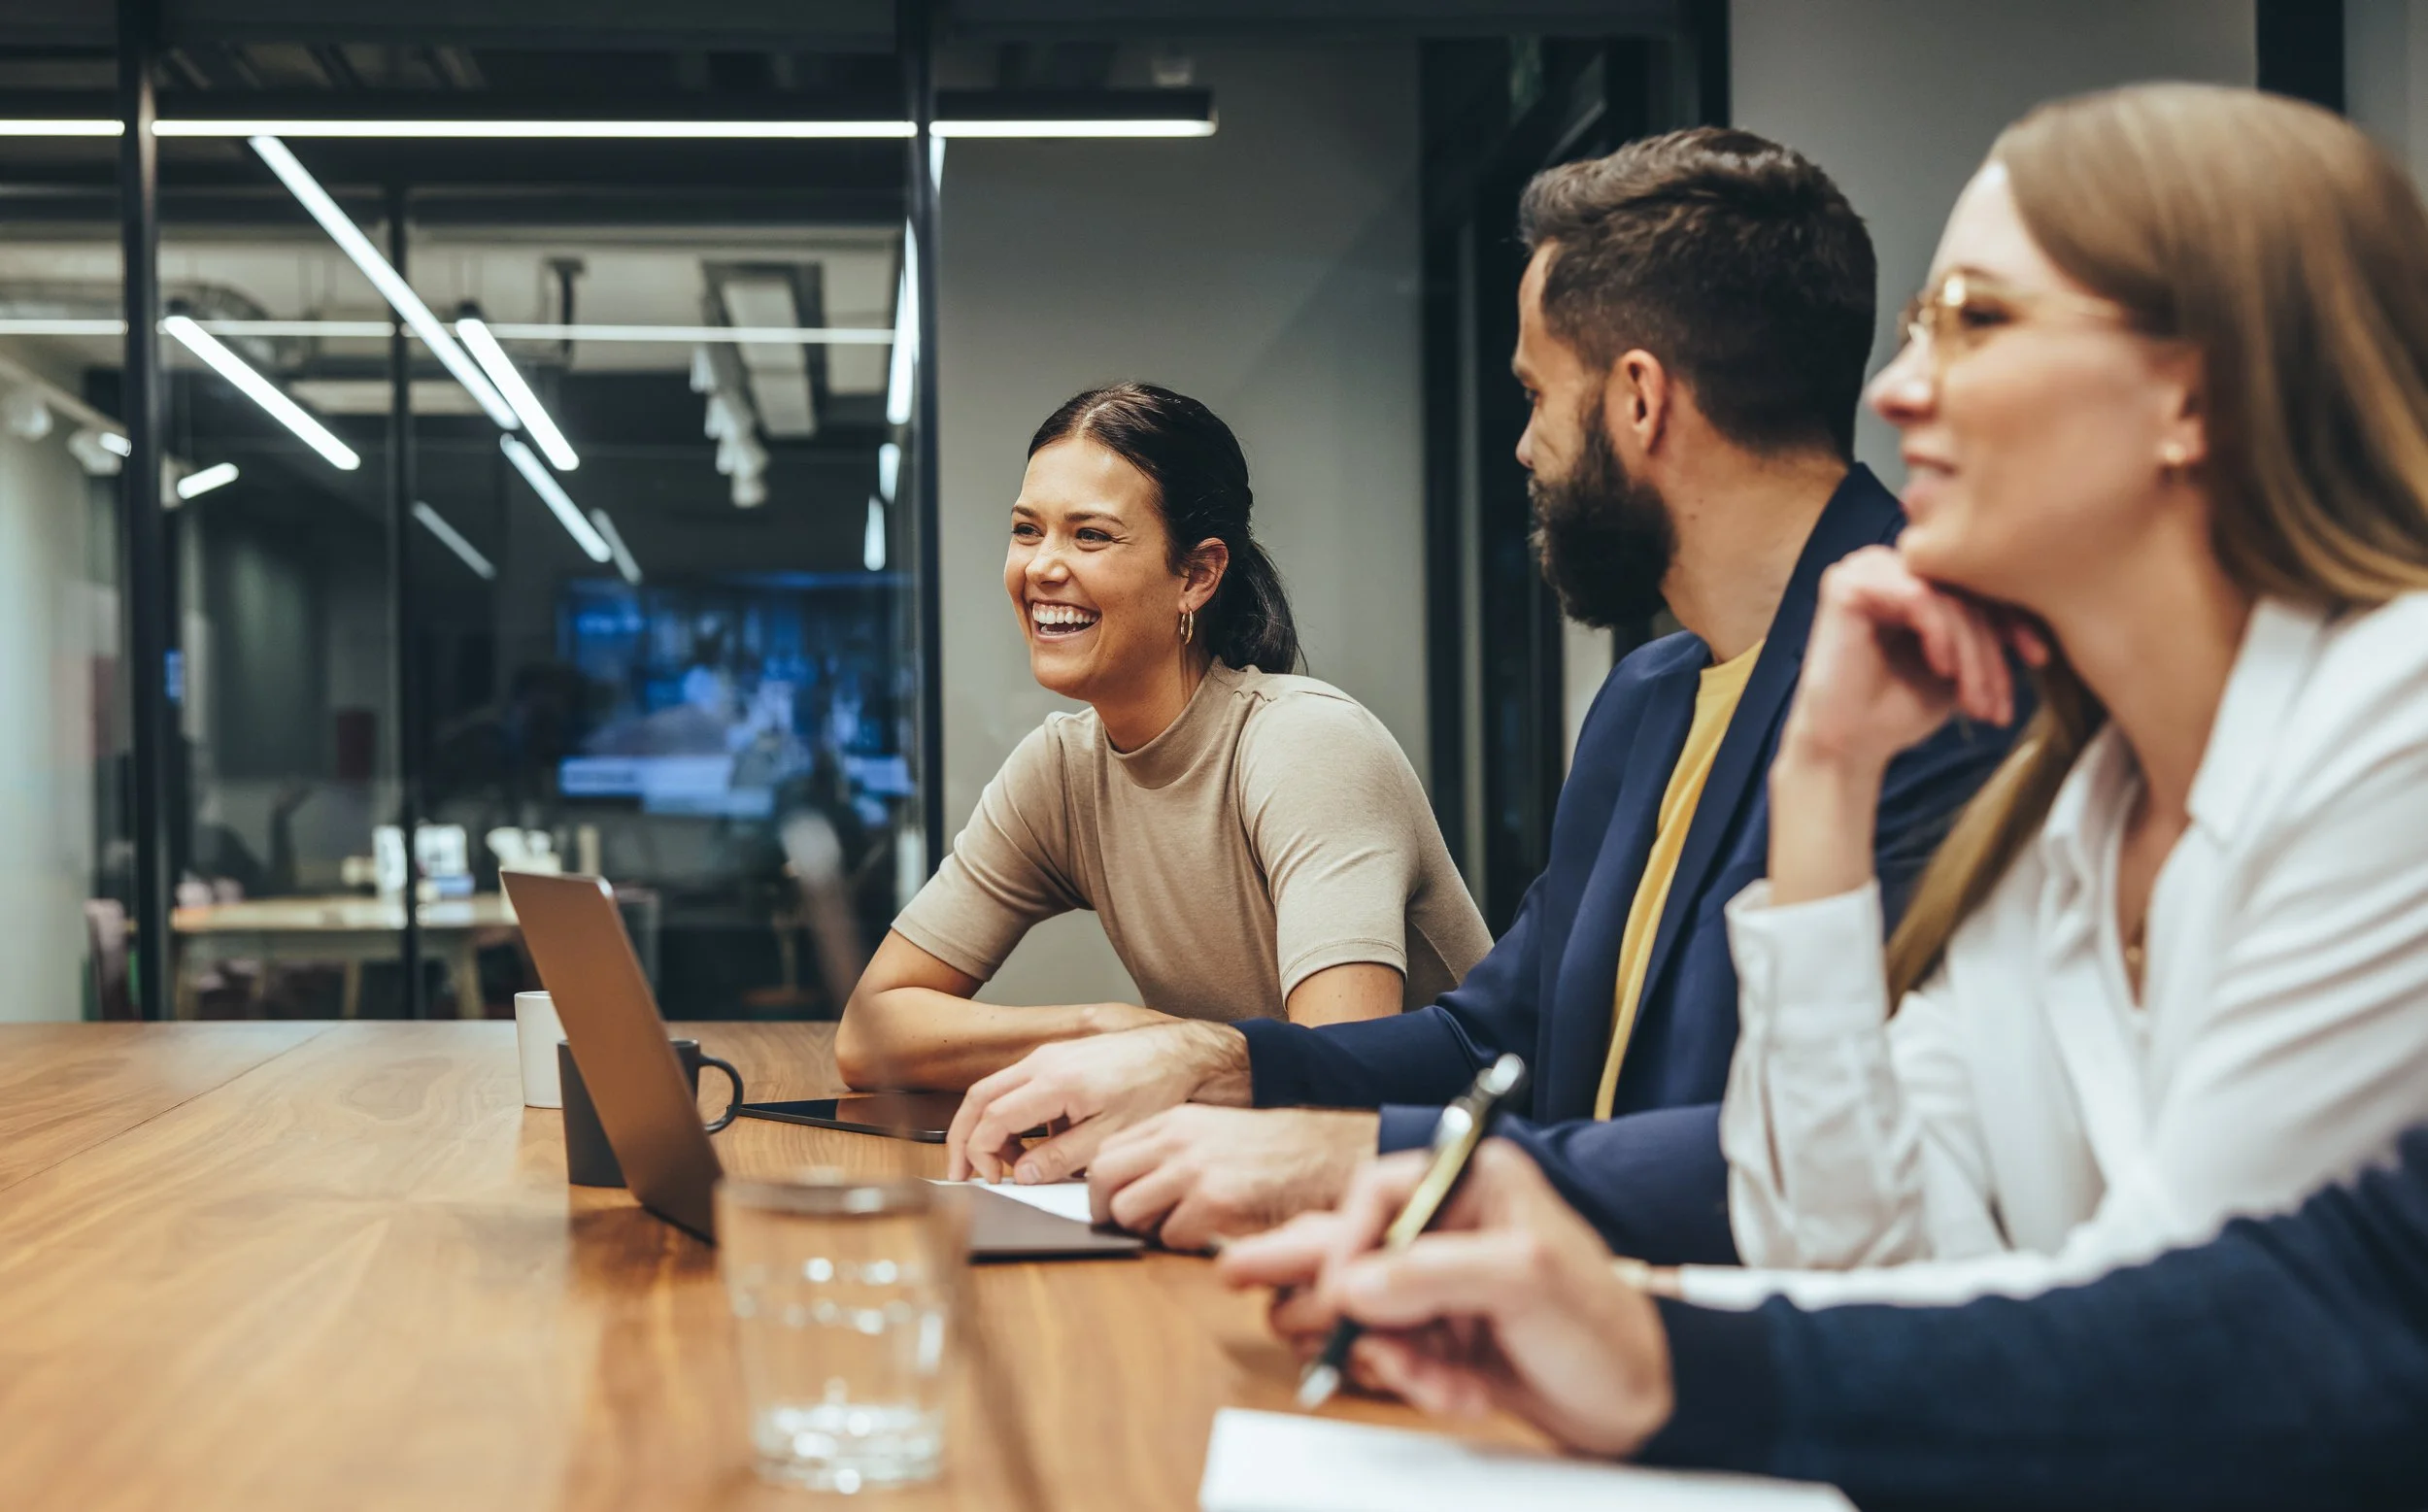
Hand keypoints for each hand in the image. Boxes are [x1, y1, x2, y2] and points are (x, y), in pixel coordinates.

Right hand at [944, 1019, 1251, 1182]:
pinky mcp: (1060, 1057)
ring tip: (1003, 1166)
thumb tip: (1023, 1175)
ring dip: (988, 1127)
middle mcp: (1043, 1061)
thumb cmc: (1156, 1090)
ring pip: (995, 1089)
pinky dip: (1012, 1115)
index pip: (992, 1118)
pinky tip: (1035, 1143)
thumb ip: (1062, 1158)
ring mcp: (1050, 1055)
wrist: (1184, 1055)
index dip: (981, 1153)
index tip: (991, 1179)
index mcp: (1053, 1081)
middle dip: (963, 1138)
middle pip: (979, 1097)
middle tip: (960, 1173)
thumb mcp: (1111, 1136)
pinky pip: (1019, 1085)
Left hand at [1087, 1106, 1377, 1249]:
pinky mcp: (1215, 1203)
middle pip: (1103, 1180)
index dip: (1102, 1187)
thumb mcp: (1213, 1134)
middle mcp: (1177, 1141)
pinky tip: (1210, 1234)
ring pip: (1128, 1212)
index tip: (1111, 1204)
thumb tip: (1126, 1187)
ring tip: (1178, 1229)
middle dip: (1108, 1211)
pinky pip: (1169, 1237)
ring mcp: (1194, 1170)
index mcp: (1174, 1122)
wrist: (1325, 1156)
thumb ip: (1170, 1152)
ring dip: (1146, 1230)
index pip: (1105, 1153)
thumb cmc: (1272, 1152)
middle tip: (1131, 1226)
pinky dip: (1184, 1244)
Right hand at [1216, 1141, 1673, 1458]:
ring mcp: (1443, 1283)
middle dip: (1323, 1283)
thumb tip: (1352, 1283)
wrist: (1643, 1405)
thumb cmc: (1604, 1328)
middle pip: (1351, 1242)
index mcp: (1475, 1182)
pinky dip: (1419, 1382)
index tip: (1340, 1289)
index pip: (1378, 1191)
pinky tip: (1463, 1391)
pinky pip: (1392, 1355)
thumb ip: (1434, 1273)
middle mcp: (1452, 1225)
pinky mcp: (1442, 1335)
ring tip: (1440, 1377)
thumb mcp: (1526, 1284)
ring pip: (1365, 1310)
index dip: (1347, 1239)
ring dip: (1391, 1354)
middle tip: (1238, 1276)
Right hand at [1782, 545, 2046, 776]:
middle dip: (1990, 650)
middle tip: (1997, 701)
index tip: (2039, 660)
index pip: (1974, 584)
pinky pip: (1918, 599)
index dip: (2013, 620)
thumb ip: (1987, 631)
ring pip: (1946, 597)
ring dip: (1970, 652)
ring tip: (1973, 699)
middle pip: (1963, 590)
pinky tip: (1942, 670)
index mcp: (1910, 577)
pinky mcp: (1847, 586)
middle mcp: (1886, 564)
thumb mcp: (1960, 664)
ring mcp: (1864, 569)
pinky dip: (1940, 636)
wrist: (1849, 747)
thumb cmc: (1898, 709)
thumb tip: (2044, 614)